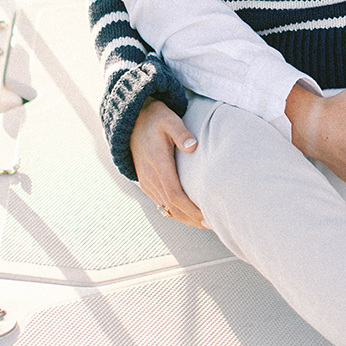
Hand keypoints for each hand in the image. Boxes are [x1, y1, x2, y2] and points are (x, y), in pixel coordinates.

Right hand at [131, 99, 204, 225]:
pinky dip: (175, 212)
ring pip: (166, 207)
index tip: (206, 217)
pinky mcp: (146, 183)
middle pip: (172, 207)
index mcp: (158, 164)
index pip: (175, 194)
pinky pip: (161, 203)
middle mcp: (150, 177)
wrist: (133, 122)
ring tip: (204, 224)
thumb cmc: (156, 119)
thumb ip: (181, 133)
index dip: (190, 209)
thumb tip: (193, 146)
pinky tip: (189, 215)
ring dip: (185, 218)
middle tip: (212, 226)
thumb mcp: (170, 120)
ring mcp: (147, 182)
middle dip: (192, 219)